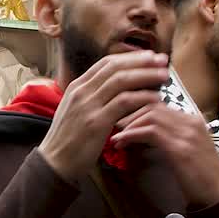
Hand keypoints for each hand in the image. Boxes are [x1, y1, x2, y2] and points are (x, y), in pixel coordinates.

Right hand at [39, 51, 169, 182]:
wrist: (54, 162)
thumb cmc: (68, 140)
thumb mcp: (76, 111)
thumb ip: (93, 98)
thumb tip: (115, 91)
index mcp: (77, 86)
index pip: (106, 63)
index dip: (129, 57)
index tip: (148, 56)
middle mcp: (81, 91)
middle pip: (116, 67)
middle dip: (142, 61)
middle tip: (162, 60)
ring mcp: (88, 105)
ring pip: (121, 81)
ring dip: (146, 75)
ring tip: (164, 76)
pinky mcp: (96, 121)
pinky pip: (124, 102)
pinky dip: (142, 97)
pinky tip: (155, 98)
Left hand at [110, 103, 218, 208]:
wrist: (218, 194)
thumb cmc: (200, 176)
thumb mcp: (184, 150)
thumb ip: (168, 138)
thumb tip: (141, 135)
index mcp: (192, 120)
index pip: (160, 104)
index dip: (137, 110)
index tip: (123, 121)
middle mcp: (190, 122)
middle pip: (153, 105)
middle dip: (130, 114)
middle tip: (115, 125)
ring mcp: (187, 133)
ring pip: (150, 115)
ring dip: (128, 124)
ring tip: (116, 136)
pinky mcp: (180, 148)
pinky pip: (150, 132)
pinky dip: (132, 134)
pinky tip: (122, 141)